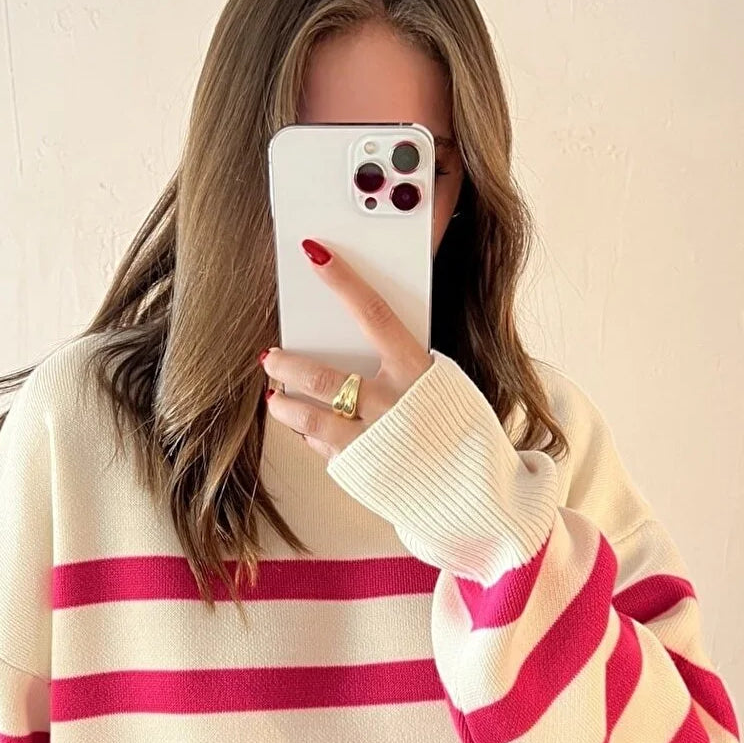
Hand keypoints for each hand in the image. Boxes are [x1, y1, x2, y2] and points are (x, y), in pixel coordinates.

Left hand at [260, 237, 431, 460]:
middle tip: (270, 356)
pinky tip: (305, 428)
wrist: (472, 488)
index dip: (343, 281)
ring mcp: (372, 441)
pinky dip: (309, 435)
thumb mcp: (437, 384)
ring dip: (285, 405)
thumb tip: (352, 342)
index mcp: (416, 372)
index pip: (374, 314)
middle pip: (323, 377)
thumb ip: (398, 365)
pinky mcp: (359, 471)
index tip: (315, 254)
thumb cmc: (453, 425)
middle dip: (288, 365)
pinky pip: (323, 448)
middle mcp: (391, 405)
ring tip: (275, 397)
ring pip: (309, 419)